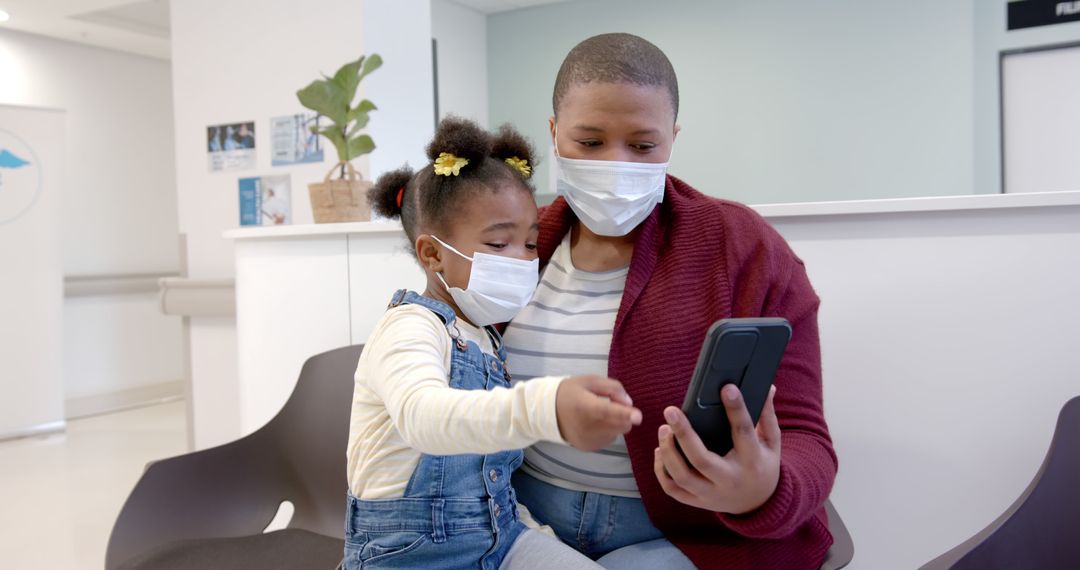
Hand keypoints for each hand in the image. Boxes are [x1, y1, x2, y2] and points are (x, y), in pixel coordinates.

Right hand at [556, 375, 642, 450]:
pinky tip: (595, 424)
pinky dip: (608, 431)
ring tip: (600, 414)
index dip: (624, 413)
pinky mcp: (588, 448)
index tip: (638, 416)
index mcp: (585, 406)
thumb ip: (612, 387)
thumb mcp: (590, 381)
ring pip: (617, 432)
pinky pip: (609, 439)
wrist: (548, 412)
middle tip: (613, 404)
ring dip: (616, 423)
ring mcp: (587, 440)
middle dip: (624, 415)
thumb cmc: (571, 392)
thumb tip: (629, 402)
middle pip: (620, 424)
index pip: (607, 411)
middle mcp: (586, 427)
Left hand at [654, 384, 780, 513]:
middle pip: (702, 460)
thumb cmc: (763, 464)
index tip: (726, 388)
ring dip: (668, 451)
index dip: (736, 409)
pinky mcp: (698, 502)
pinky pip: (672, 489)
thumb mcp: (771, 442)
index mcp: (752, 461)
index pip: (743, 432)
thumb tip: (768, 387)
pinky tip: (660, 450)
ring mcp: (712, 494)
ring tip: (664, 428)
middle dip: (684, 434)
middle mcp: (730, 480)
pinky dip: (661, 470)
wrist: (759, 503)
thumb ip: (766, 415)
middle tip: (670, 410)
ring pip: (682, 477)